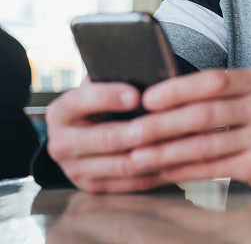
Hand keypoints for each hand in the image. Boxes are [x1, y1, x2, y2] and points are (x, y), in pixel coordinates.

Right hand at [45, 81, 168, 192]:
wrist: (88, 130)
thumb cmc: (105, 99)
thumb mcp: (103, 85)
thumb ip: (116, 79)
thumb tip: (147, 73)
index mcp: (61, 112)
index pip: (81, 102)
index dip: (109, 97)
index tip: (136, 94)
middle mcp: (61, 144)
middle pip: (106, 139)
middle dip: (138, 130)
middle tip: (165, 122)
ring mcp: (75, 170)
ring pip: (122, 165)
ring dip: (154, 153)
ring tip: (180, 139)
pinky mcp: (94, 188)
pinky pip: (131, 183)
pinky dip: (156, 171)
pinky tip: (177, 159)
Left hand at [126, 69, 250, 190]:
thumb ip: (216, 92)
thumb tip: (157, 97)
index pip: (214, 81)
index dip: (178, 89)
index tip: (147, 98)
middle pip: (205, 114)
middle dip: (162, 125)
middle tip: (130, 132)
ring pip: (205, 145)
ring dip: (165, 152)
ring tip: (136, 157)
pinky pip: (213, 168)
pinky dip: (182, 170)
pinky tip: (162, 170)